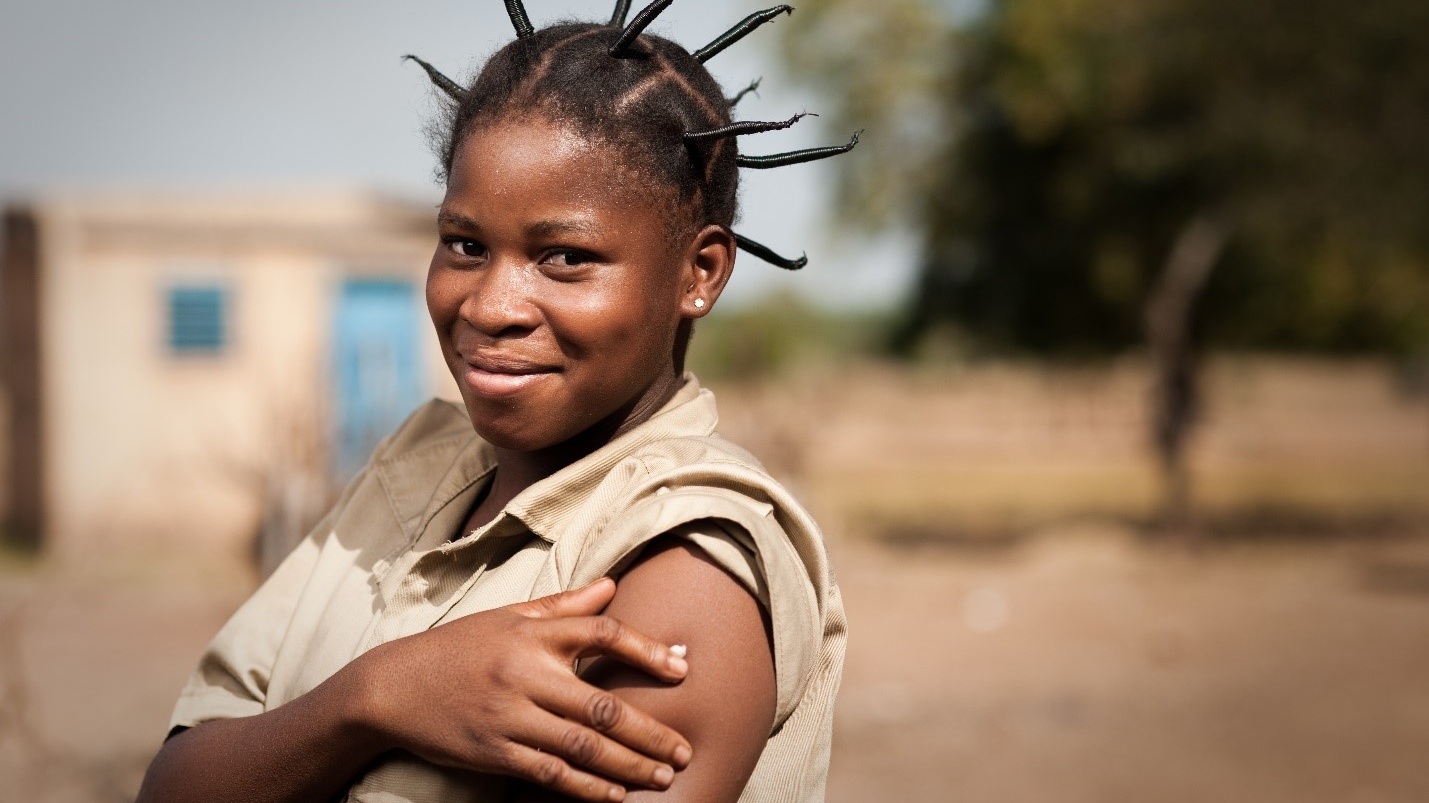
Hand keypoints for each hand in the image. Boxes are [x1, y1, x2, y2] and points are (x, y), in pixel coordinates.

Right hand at [351, 578, 692, 801]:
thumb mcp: (507, 617)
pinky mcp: (492, 752)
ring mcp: (508, 716)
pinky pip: (549, 773)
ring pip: (582, 745)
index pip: (602, 633)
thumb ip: (563, 605)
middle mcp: (524, 673)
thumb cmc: (457, 647)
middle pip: (602, 704)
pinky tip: (615, 795)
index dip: (647, 650)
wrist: (390, 686)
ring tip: (664, 776)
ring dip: (629, 765)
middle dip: (650, 732)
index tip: (683, 668)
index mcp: (532, 633)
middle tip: (686, 749)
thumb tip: (612, 584)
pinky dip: (586, 788)